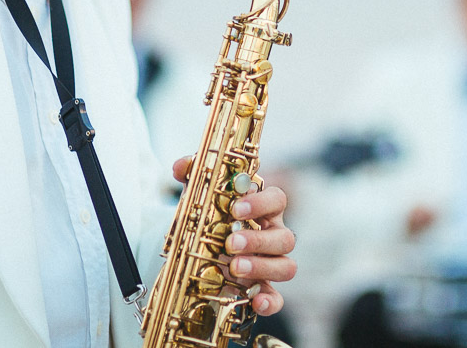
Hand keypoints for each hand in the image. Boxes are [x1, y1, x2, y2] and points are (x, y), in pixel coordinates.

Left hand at [172, 156, 297, 315]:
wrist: (198, 250)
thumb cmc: (210, 218)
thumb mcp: (200, 196)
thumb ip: (193, 176)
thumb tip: (181, 165)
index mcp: (263, 210)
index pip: (277, 200)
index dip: (261, 204)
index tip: (236, 209)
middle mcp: (272, 236)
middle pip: (285, 237)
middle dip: (258, 240)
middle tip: (230, 243)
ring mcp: (270, 265)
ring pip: (286, 267)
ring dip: (262, 267)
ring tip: (234, 268)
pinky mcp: (262, 289)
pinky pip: (277, 298)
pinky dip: (269, 301)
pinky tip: (254, 300)